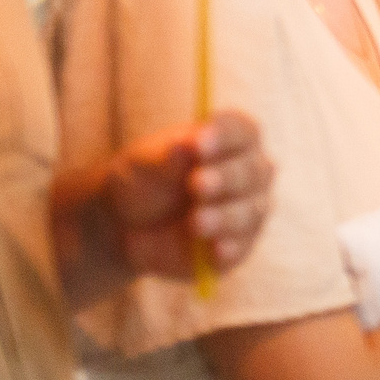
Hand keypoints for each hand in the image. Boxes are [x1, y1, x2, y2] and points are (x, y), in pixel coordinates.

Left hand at [55, 109, 276, 304]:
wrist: (127, 224)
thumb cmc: (144, 180)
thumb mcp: (144, 164)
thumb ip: (167, 156)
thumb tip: (187, 143)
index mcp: (230, 140)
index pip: (241, 130)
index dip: (225, 136)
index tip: (199, 144)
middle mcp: (249, 172)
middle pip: (252, 171)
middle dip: (226, 178)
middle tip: (197, 183)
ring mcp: (248, 209)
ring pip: (250, 210)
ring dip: (225, 216)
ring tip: (196, 221)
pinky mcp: (240, 245)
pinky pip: (242, 246)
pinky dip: (230, 248)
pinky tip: (216, 249)